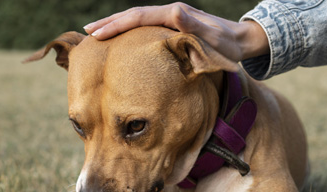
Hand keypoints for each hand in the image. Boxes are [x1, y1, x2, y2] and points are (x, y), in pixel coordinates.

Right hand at [83, 2, 269, 61]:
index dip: (117, 24)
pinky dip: (128, 30)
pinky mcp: (172, 26)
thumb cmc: (227, 45)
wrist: (239, 40)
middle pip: (133, 15)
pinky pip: (144, 27)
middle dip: (109, 23)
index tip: (97, 33)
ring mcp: (170, 19)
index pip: (139, 17)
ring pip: (137, 20)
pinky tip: (120, 38)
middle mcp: (170, 13)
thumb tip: (174, 11)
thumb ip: (194, 25)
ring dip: (116, 25)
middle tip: (86, 32)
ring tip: (95, 33)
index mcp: (175, 14)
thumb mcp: (214, 37)